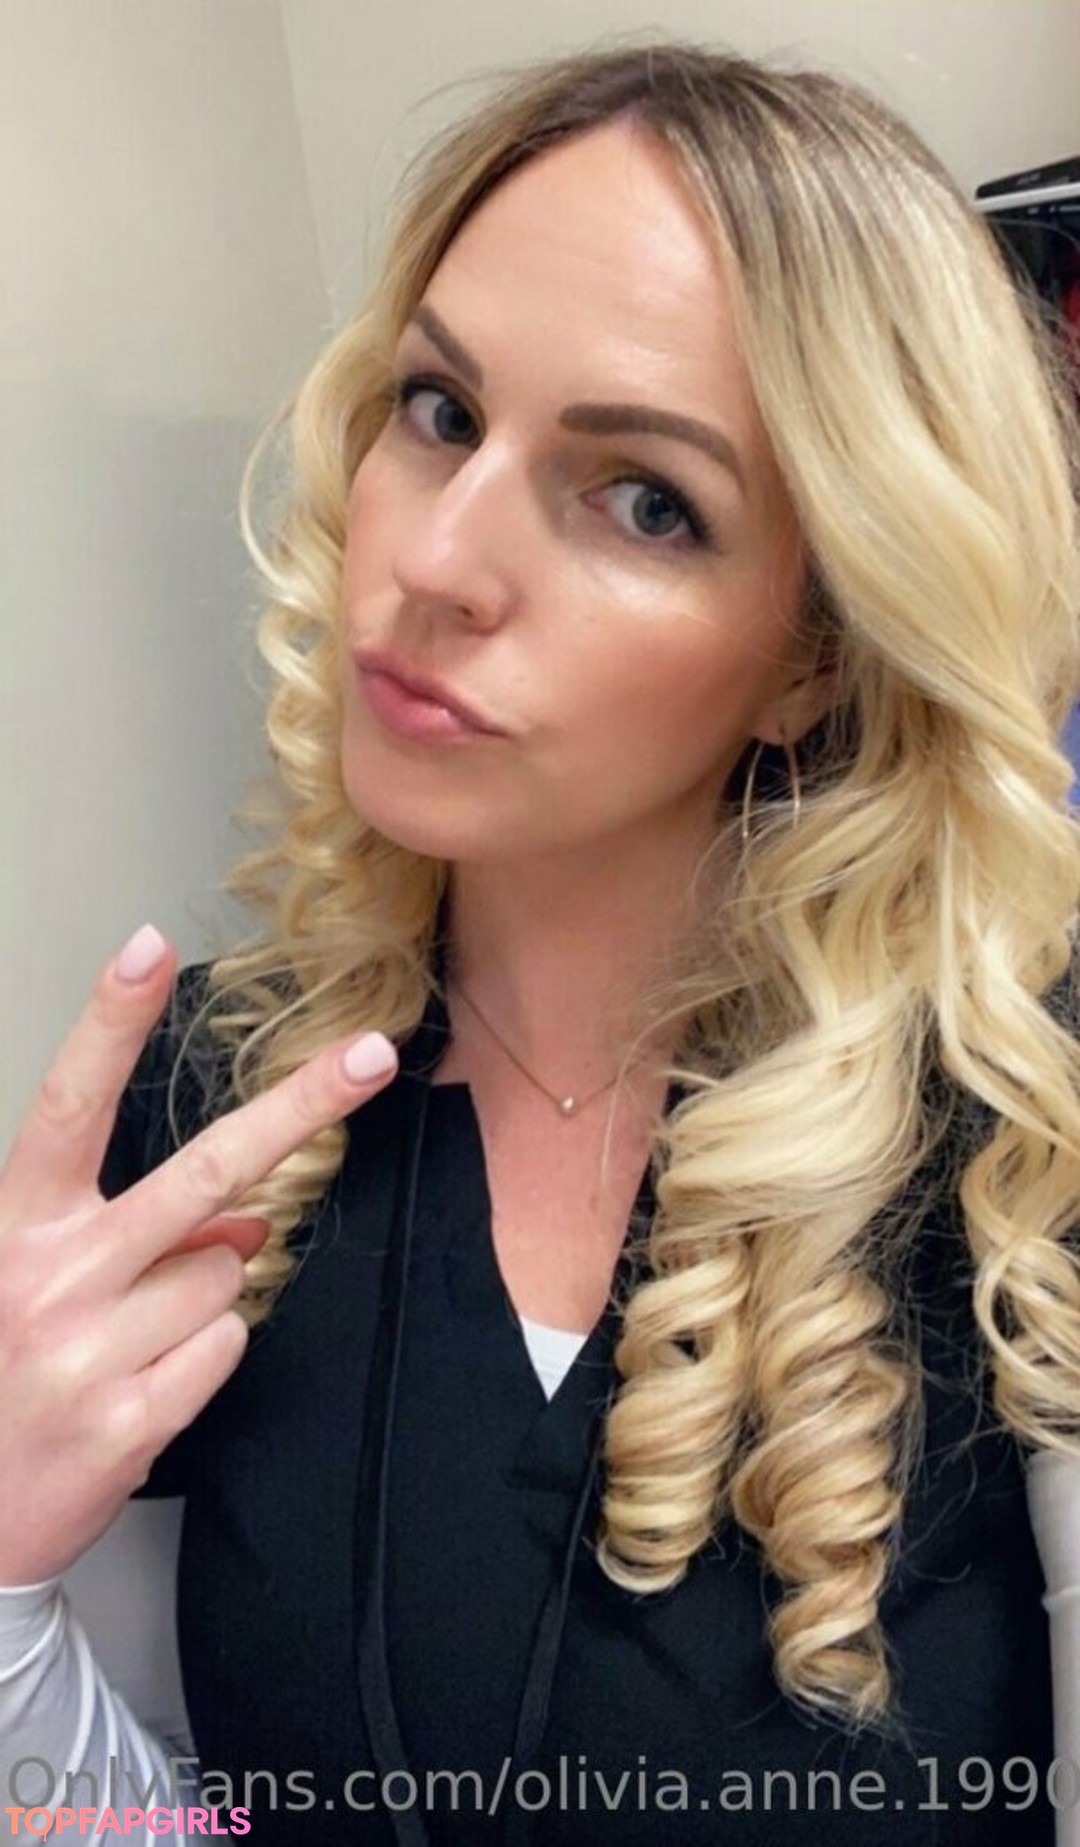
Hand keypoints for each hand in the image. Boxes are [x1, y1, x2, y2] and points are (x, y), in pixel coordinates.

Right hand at [0, 924, 397, 1584]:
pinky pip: (228, 1346)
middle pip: (203, 1173)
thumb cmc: (4, 1376)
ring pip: (229, 1272)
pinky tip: (143, 1388)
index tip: (149, 947)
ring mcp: (90, 1352)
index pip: (68, 1104)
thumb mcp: (40, 1283)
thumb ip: (135, 1235)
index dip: (109, 1022)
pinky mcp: (130, 1421)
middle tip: (372, 1054)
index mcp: (16, 1228)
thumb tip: (248, 1221)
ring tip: (126, 1343)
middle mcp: (51, 1278)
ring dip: (203, 1297)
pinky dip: (203, 1359)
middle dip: (298, 1107)